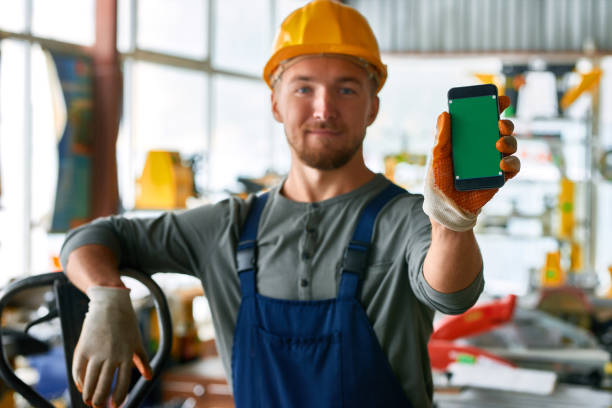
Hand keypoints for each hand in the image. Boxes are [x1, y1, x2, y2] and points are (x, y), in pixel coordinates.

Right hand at [72, 286, 151, 407]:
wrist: (110, 304)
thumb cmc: (126, 324)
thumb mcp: (137, 341)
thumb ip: (143, 361)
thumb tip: (149, 377)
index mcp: (126, 355)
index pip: (122, 383)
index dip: (118, 397)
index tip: (115, 406)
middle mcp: (112, 355)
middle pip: (103, 385)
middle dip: (100, 401)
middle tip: (99, 407)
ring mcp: (96, 351)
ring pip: (89, 381)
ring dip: (88, 395)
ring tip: (89, 401)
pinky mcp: (83, 347)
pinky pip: (78, 369)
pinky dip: (78, 381)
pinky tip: (81, 387)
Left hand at [423, 95, 520, 230]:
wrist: (446, 209)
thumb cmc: (438, 182)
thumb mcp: (437, 158)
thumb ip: (441, 138)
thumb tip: (444, 114)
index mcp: (468, 139)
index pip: (482, 119)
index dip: (493, 107)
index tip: (499, 99)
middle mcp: (482, 147)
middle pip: (501, 129)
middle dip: (505, 124)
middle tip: (500, 124)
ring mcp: (492, 162)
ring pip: (511, 145)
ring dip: (510, 141)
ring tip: (499, 144)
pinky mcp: (500, 177)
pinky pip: (513, 166)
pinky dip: (512, 162)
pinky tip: (503, 163)